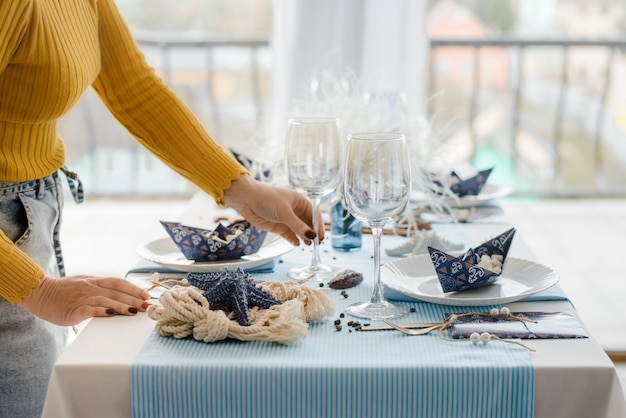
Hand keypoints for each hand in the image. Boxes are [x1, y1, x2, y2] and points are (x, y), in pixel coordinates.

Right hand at [19, 275, 150, 325]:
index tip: (146, 295)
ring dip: (122, 305)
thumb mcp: (84, 284)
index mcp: (94, 281)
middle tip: (147, 305)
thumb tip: (119, 296)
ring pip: (106, 300)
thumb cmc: (63, 291)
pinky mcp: (74, 309)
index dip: (133, 288)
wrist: (40, 294)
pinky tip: (112, 314)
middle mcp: (91, 287)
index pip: (118, 282)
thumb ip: (100, 289)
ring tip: (135, 311)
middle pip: (116, 291)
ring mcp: (82, 297)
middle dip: (134, 298)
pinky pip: (91, 309)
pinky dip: (103, 311)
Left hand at [222, 174, 322, 245]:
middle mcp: (295, 210)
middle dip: (312, 233)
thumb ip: (298, 226)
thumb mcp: (285, 213)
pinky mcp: (278, 226)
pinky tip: (297, 244)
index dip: (319, 225)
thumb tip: (312, 236)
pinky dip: (294, 239)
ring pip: (300, 230)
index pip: (314, 214)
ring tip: (308, 245)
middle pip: (308, 223)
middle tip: (317, 243)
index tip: (321, 236)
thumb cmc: (267, 199)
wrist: (247, 199)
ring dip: (304, 237)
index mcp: (300, 201)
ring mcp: (287, 219)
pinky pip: (290, 235)